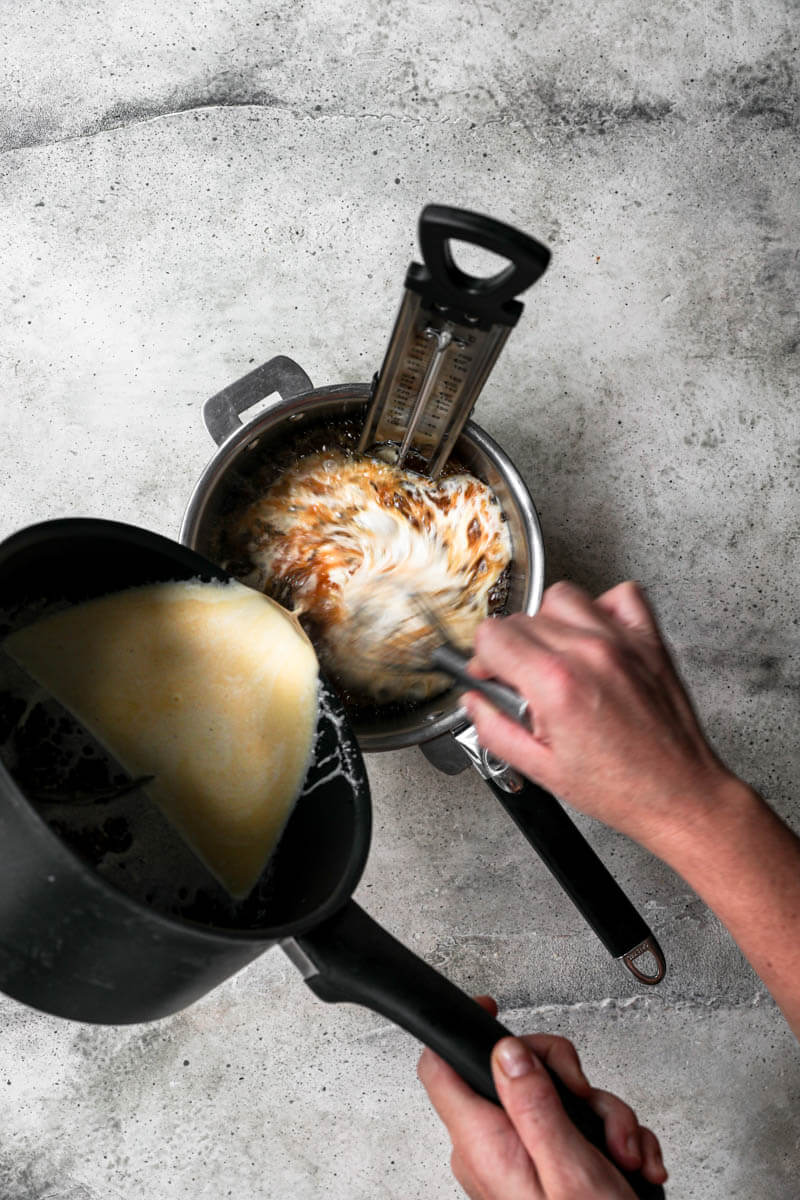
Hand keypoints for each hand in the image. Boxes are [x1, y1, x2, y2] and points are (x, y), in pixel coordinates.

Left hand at [417, 996, 666, 1198]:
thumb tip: (505, 1050)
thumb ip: (534, 1105)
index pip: (440, 1067)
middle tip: (596, 1113)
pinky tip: (631, 1168)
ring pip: (558, 1099)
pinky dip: (611, 1143)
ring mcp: (521, 1161)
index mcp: (483, 1146)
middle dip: (572, 1083)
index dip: (463, 1029)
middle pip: (517, 1072)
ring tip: (626, 1158)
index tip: (491, 1007)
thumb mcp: (569, 1169)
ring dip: (604, 1120)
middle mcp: (493, 1151)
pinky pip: (576, 1130)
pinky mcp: (548, 1171)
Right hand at [464, 579, 735, 852]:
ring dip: (549, 623)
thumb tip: (475, 704)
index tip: (490, 676)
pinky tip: (593, 637)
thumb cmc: (622, 788)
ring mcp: (622, 642)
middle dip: (511, 649)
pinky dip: (602, 609)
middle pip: (521, 619)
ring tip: (555, 657)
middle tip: (523, 683)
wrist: (680, 794)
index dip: (482, 659)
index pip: (493, 635)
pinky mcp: (649, 641)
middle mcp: (588, 653)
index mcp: (556, 685)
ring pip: (562, 597)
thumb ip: (496, 730)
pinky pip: (620, 595)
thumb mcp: (541, 770)